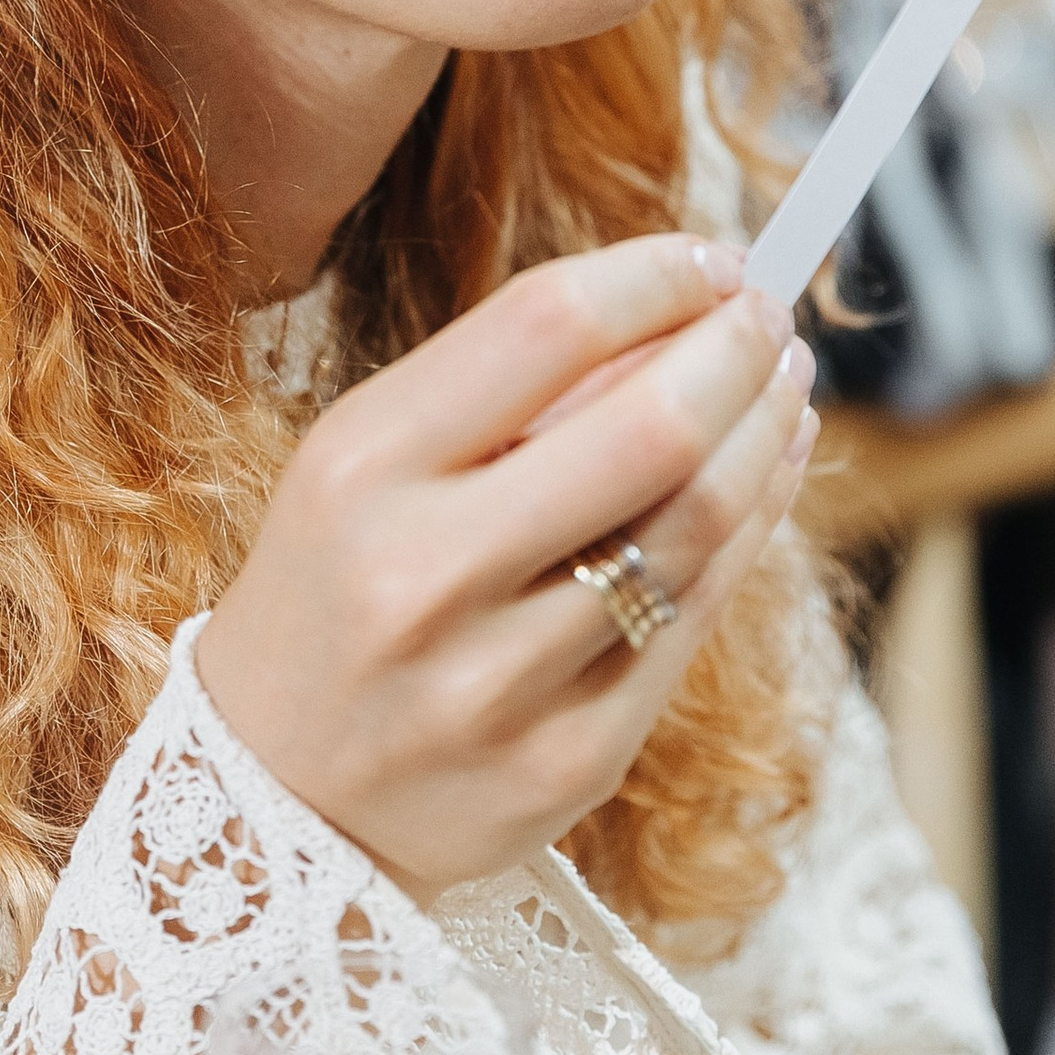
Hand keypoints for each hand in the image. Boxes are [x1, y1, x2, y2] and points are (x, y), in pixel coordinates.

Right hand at [195, 234, 817, 898]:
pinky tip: (768, 474)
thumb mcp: (369, 463)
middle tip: (767, 311)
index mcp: (362, 469)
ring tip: (783, 383)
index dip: (655, 277)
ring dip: (765, 431)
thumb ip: (510, 388)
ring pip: (695, 526)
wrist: (272, 798)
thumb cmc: (334, 590)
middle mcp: (427, 575)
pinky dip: (753, 528)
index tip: (710, 255)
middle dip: (737, 349)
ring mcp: (502, 682)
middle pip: (651, 427)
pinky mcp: (570, 763)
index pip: (548, 326)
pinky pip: (695, 620)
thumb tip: (682, 308)